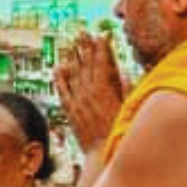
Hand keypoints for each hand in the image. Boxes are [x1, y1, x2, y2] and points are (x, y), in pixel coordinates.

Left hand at [55, 33, 127, 153]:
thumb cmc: (120, 133)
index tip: (100, 34)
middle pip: (86, 65)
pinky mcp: (70, 110)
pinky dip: (60, 78)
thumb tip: (123, 73)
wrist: (102, 154)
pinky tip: (58, 67)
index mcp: (104, 90)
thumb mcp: (128, 109)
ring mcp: (77, 101)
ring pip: (74, 74)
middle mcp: (88, 93)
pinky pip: (62, 90)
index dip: (101, 48)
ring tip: (71, 44)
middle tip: (81, 32)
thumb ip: (125, 90)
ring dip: (73, 58)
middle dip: (85, 47)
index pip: (102, 63)